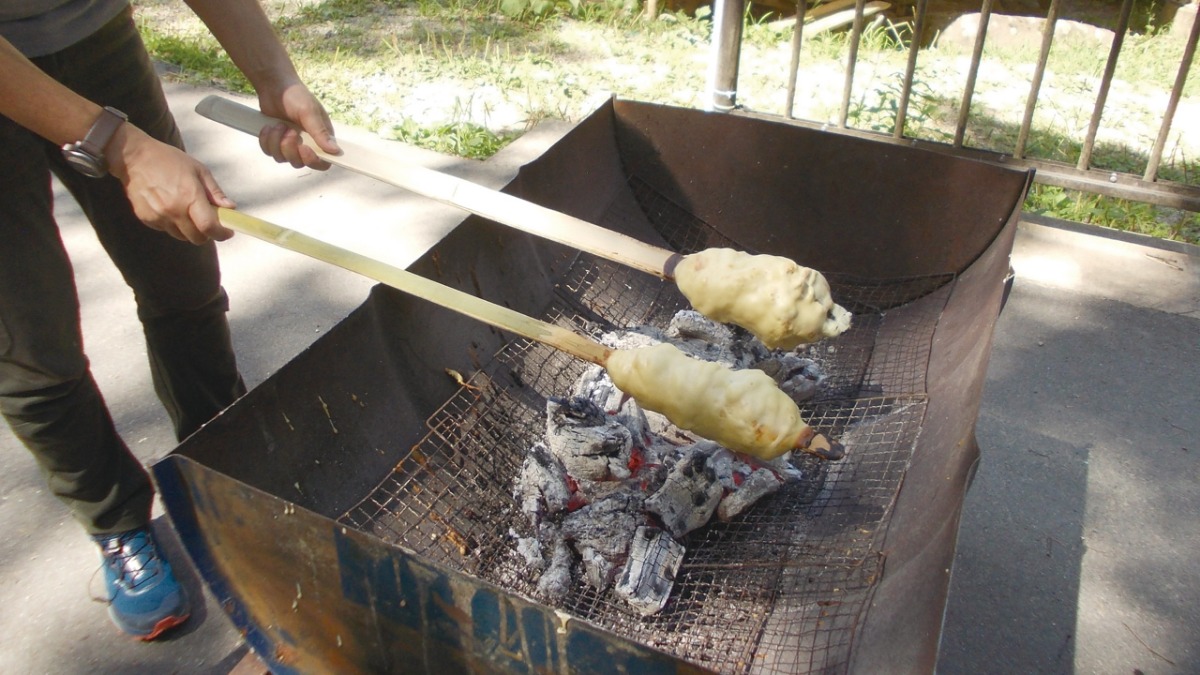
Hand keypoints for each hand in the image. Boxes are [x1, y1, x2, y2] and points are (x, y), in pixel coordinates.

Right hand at [107, 124, 235, 243]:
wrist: (134, 157)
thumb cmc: (169, 160)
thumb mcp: (198, 170)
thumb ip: (215, 192)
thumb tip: (230, 208)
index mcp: (190, 196)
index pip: (209, 227)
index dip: (221, 234)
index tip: (226, 233)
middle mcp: (174, 209)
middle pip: (197, 238)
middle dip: (206, 233)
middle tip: (207, 221)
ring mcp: (159, 216)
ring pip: (182, 236)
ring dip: (189, 229)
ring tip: (186, 211)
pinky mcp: (146, 219)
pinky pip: (166, 230)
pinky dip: (173, 224)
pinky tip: (169, 207)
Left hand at [256, 81, 339, 169]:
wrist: (273, 86)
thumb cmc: (296, 95)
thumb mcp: (310, 112)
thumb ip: (320, 132)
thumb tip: (335, 150)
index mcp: (320, 138)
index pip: (322, 161)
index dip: (313, 160)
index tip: (304, 148)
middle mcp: (306, 143)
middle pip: (299, 163)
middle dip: (290, 149)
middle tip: (288, 130)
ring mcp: (289, 144)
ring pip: (282, 158)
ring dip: (276, 142)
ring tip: (277, 125)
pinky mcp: (275, 142)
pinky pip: (269, 152)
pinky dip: (266, 141)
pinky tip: (268, 127)